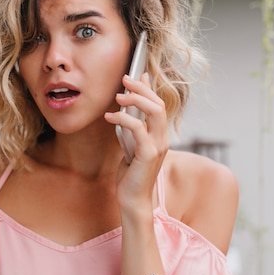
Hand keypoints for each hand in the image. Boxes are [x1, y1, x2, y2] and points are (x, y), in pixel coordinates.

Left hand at [104, 73, 168, 210]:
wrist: (133, 199)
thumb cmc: (131, 174)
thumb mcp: (131, 145)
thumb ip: (133, 127)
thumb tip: (128, 107)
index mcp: (160, 135)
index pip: (159, 104)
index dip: (148, 88)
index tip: (136, 75)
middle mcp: (163, 138)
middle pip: (158, 103)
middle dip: (141, 88)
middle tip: (124, 79)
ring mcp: (158, 145)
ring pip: (154, 111)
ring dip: (135, 99)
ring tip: (118, 96)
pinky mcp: (149, 154)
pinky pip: (138, 128)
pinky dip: (123, 118)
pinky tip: (110, 117)